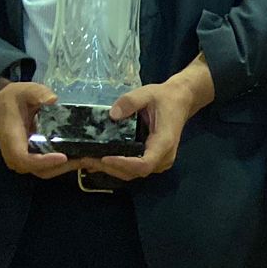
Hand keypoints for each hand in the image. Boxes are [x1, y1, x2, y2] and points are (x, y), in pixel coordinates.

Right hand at [0, 79, 77, 177]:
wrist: (0, 105)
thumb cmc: (13, 98)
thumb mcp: (25, 91)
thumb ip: (38, 93)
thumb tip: (53, 100)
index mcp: (11, 139)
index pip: (24, 158)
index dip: (44, 161)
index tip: (63, 156)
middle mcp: (15, 155)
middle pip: (39, 170)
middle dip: (62, 167)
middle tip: (85, 158)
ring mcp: (23, 159)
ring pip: (45, 171)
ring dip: (65, 168)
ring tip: (86, 158)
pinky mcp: (31, 158)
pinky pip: (47, 167)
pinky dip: (62, 165)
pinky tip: (79, 156)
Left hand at [85, 63, 213, 180]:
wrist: (180, 101)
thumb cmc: (164, 98)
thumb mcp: (147, 93)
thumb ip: (130, 101)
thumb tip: (112, 115)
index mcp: (164, 142)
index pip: (144, 164)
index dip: (124, 164)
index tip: (104, 158)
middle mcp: (163, 158)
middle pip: (135, 172)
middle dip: (110, 167)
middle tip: (86, 158)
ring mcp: (159, 162)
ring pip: (133, 173)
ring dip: (111, 169)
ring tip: (88, 159)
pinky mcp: (153, 161)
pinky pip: (134, 169)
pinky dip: (116, 166)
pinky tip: (99, 159)